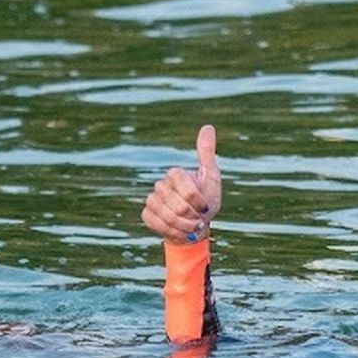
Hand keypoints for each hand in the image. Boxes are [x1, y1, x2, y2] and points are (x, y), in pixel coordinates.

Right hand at [142, 125, 221, 243]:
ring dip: (184, 227)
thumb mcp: (211, 178)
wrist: (194, 224)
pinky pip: (157, 223)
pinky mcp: (146, 214)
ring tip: (191, 227)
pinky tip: (178, 230)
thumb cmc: (206, 201)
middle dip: (193, 218)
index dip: (199, 203)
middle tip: (198, 219)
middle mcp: (161, 185)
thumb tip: (208, 126)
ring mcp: (152, 199)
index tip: (205, 207)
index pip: (188, 191)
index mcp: (176, 174)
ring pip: (168, 217)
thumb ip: (207, 154)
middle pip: (179, 207)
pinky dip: (171, 231)